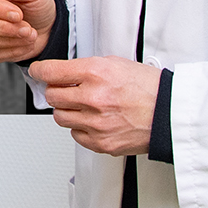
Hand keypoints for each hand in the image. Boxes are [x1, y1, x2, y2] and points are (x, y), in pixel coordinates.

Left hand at [28, 56, 161, 155]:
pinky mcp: (101, 143)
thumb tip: (63, 73)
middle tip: (67, 90)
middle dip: (56, 91)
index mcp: (96, 73)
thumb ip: (86, 68)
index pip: (51, 72)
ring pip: (60, 117)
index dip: (40, 71)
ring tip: (84, 105)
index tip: (38, 72)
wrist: (169, 113)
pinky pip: (75, 135)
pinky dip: (80, 127)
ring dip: (67, 110)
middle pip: (51, 96)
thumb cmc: (148, 88)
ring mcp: (96, 123)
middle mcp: (94, 98)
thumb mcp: (116, 64)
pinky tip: (94, 120)